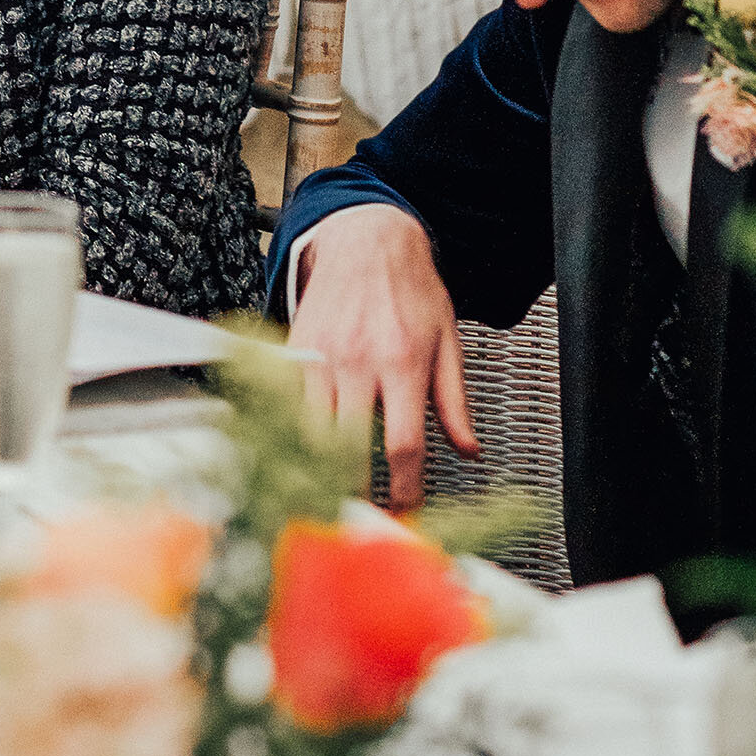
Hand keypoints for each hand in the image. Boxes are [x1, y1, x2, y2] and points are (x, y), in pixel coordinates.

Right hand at [286, 203, 475, 509]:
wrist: (366, 238)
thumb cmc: (410, 287)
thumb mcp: (448, 340)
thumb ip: (455, 400)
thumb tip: (468, 450)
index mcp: (402, 362)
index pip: (403, 444)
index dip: (405, 489)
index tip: (405, 511)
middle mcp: (358, 361)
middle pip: (349, 449)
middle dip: (356, 493)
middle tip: (364, 517)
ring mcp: (320, 356)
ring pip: (311, 432)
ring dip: (321, 469)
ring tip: (333, 494)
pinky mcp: (294, 349)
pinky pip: (287, 404)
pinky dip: (295, 433)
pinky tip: (305, 451)